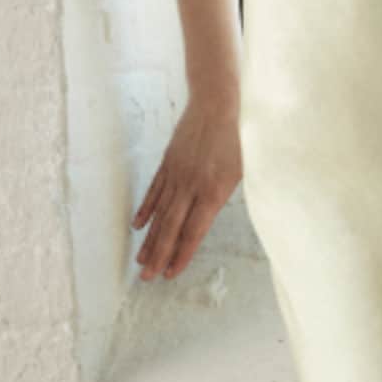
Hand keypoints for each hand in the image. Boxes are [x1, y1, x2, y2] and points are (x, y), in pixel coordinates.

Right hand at [132, 95, 241, 278]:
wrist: (217, 103)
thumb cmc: (238, 138)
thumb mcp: (242, 172)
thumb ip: (225, 198)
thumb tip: (211, 220)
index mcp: (212, 192)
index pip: (193, 232)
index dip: (181, 255)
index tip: (171, 273)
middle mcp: (190, 187)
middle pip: (171, 228)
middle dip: (159, 255)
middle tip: (147, 277)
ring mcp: (176, 175)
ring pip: (160, 214)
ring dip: (150, 239)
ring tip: (141, 260)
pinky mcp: (168, 164)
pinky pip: (154, 191)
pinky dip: (146, 209)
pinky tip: (139, 226)